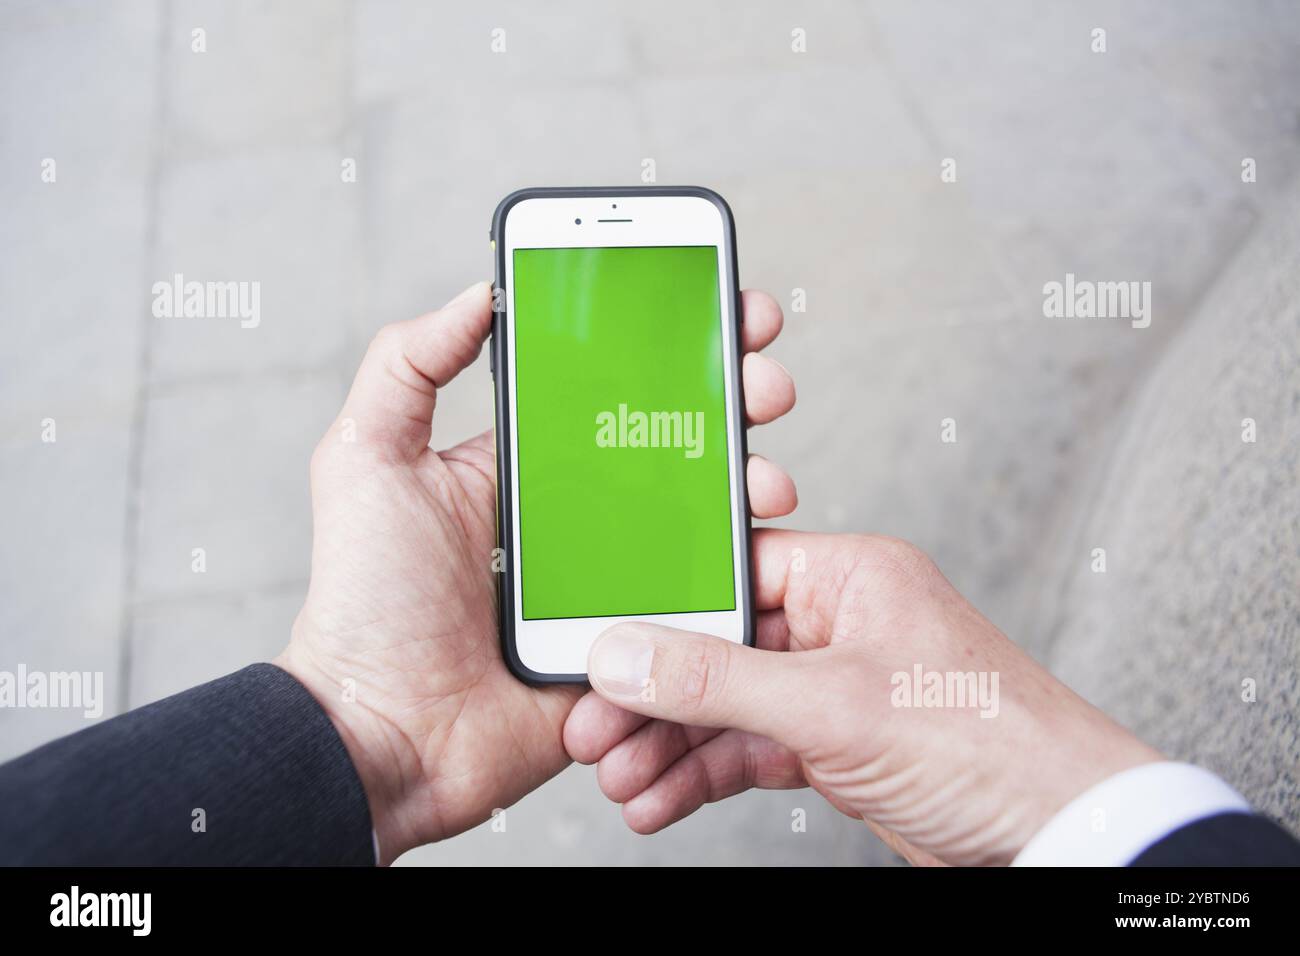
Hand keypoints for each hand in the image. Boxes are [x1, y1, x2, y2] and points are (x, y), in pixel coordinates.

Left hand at [275, 282, 797, 862]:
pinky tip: (760, 547)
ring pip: (707, 517)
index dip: (674, 343)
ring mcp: (616, 577)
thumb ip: (406, 365)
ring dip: (752, 482)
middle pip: (680, 440)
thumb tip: (479, 293)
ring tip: (765, 476)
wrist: (388, 733)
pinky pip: (703, 601)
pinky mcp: (639, 639)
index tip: (724, 311)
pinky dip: (742, 574)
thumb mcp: (366, 460)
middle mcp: (583, 511)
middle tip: (764, 384)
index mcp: (531, 463)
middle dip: (736, 399)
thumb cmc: (367, 600)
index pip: (614, 385)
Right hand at [564, 530, 1161, 865]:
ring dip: (672, 745)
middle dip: (654, 697)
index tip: (600, 646)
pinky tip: (663, 799)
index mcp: (849, 575)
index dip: (660, 611)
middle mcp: (841, 623)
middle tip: (595, 731)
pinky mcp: (840, 744)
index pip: (729, 575)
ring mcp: (839, 687)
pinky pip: (754, 750)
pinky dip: (707, 776)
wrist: (1059, 829)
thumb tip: (626, 654)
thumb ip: (717, 679)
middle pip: (719, 648)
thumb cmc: (989, 742)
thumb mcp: (830, 704)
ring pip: (729, 706)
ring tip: (621, 779)